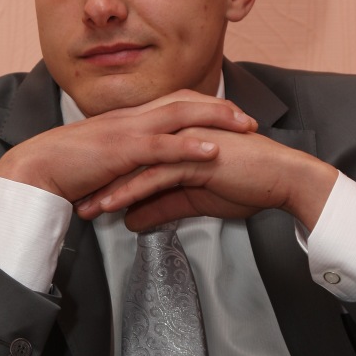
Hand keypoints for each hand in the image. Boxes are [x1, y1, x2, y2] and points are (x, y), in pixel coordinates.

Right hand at [0, 91, 256, 204]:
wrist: (33, 172)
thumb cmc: (63, 171)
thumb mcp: (101, 162)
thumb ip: (124, 163)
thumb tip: (141, 176)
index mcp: (126, 119)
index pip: (171, 103)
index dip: (203, 106)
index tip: (229, 116)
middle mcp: (130, 117)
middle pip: (184, 100)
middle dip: (220, 107)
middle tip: (249, 119)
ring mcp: (126, 130)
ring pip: (180, 115)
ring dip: (216, 119)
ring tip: (244, 127)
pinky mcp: (121, 151)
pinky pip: (163, 145)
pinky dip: (190, 146)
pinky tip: (213, 151)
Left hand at [75, 126, 337, 231]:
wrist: (282, 179)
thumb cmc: (246, 184)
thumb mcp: (194, 201)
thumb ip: (162, 207)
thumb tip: (131, 222)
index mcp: (176, 138)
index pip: (134, 156)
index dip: (108, 176)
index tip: (85, 195)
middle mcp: (176, 134)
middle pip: (128, 157)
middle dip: (99, 180)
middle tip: (74, 200)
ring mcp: (184, 142)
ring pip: (136, 166)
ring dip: (108, 189)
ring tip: (85, 209)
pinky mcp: (195, 156)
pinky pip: (156, 176)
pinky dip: (131, 192)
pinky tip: (112, 208)